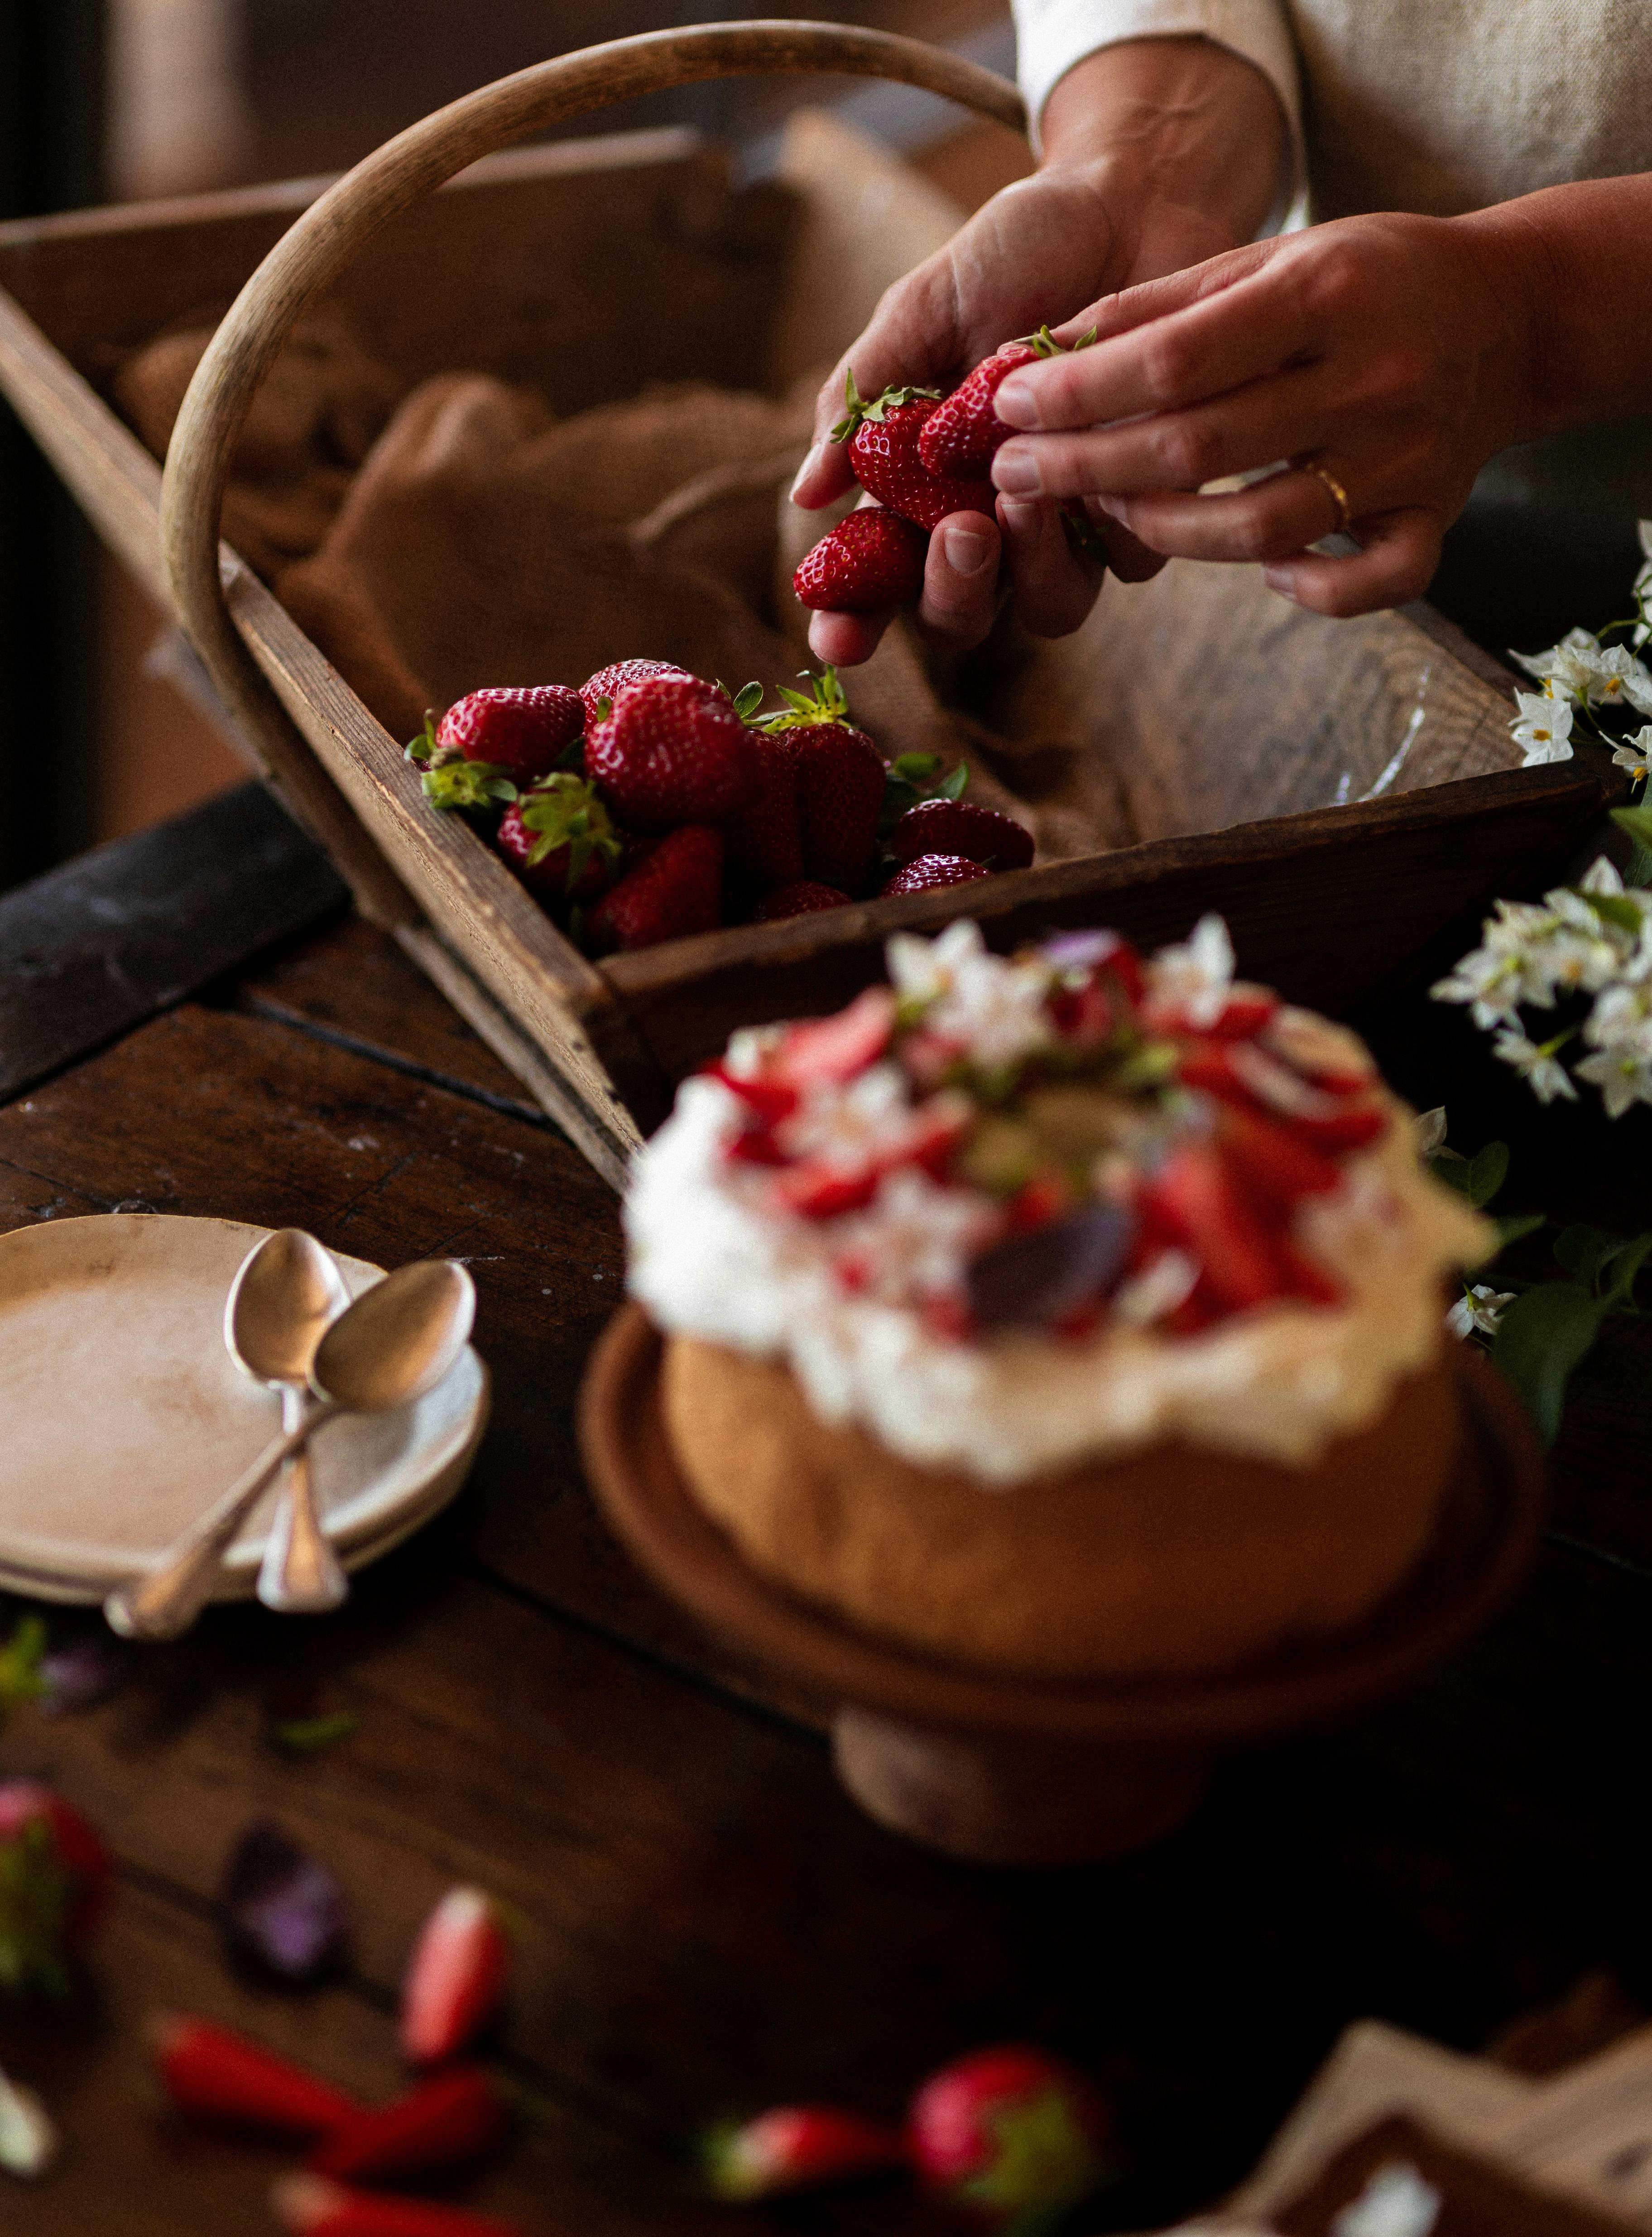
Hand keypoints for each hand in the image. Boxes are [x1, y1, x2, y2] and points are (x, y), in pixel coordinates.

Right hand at [790, 37, 1287, 663]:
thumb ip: (861, 400)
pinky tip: (1109, 447)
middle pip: (963, 619)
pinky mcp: (1147, 505)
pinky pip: (1132, 556)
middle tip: (961, 529)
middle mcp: (993, 525)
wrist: (1131, 200)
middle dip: (954, 593)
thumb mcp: (920, 312)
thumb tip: (806, 491)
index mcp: (921, 491)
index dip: (853, 624)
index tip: (838, 640)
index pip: (876, 586)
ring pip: (1053, 608)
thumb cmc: (1015, 253)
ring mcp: (1071, 524)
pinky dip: (1115, 515)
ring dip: (1035, 569)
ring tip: (1029, 490)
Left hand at [990, 210, 1534, 616]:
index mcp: (1325, 294)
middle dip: (1088, 468)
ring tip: (1106, 512)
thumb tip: (1048, 349)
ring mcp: (1407, 458)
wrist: (1509, 313)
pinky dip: (1305, 589)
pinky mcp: (1435, 517)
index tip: (1009, 405)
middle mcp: (1370, 378)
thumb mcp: (1271, 257)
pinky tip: (1261, 567)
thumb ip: (1162, 305)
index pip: (1175, 362)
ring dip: (1165, 532)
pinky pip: (1367, 585)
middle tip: (1013, 473)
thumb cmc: (1365, 280)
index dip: (1080, 393)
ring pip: (1262, 528)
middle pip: (1200, 449)